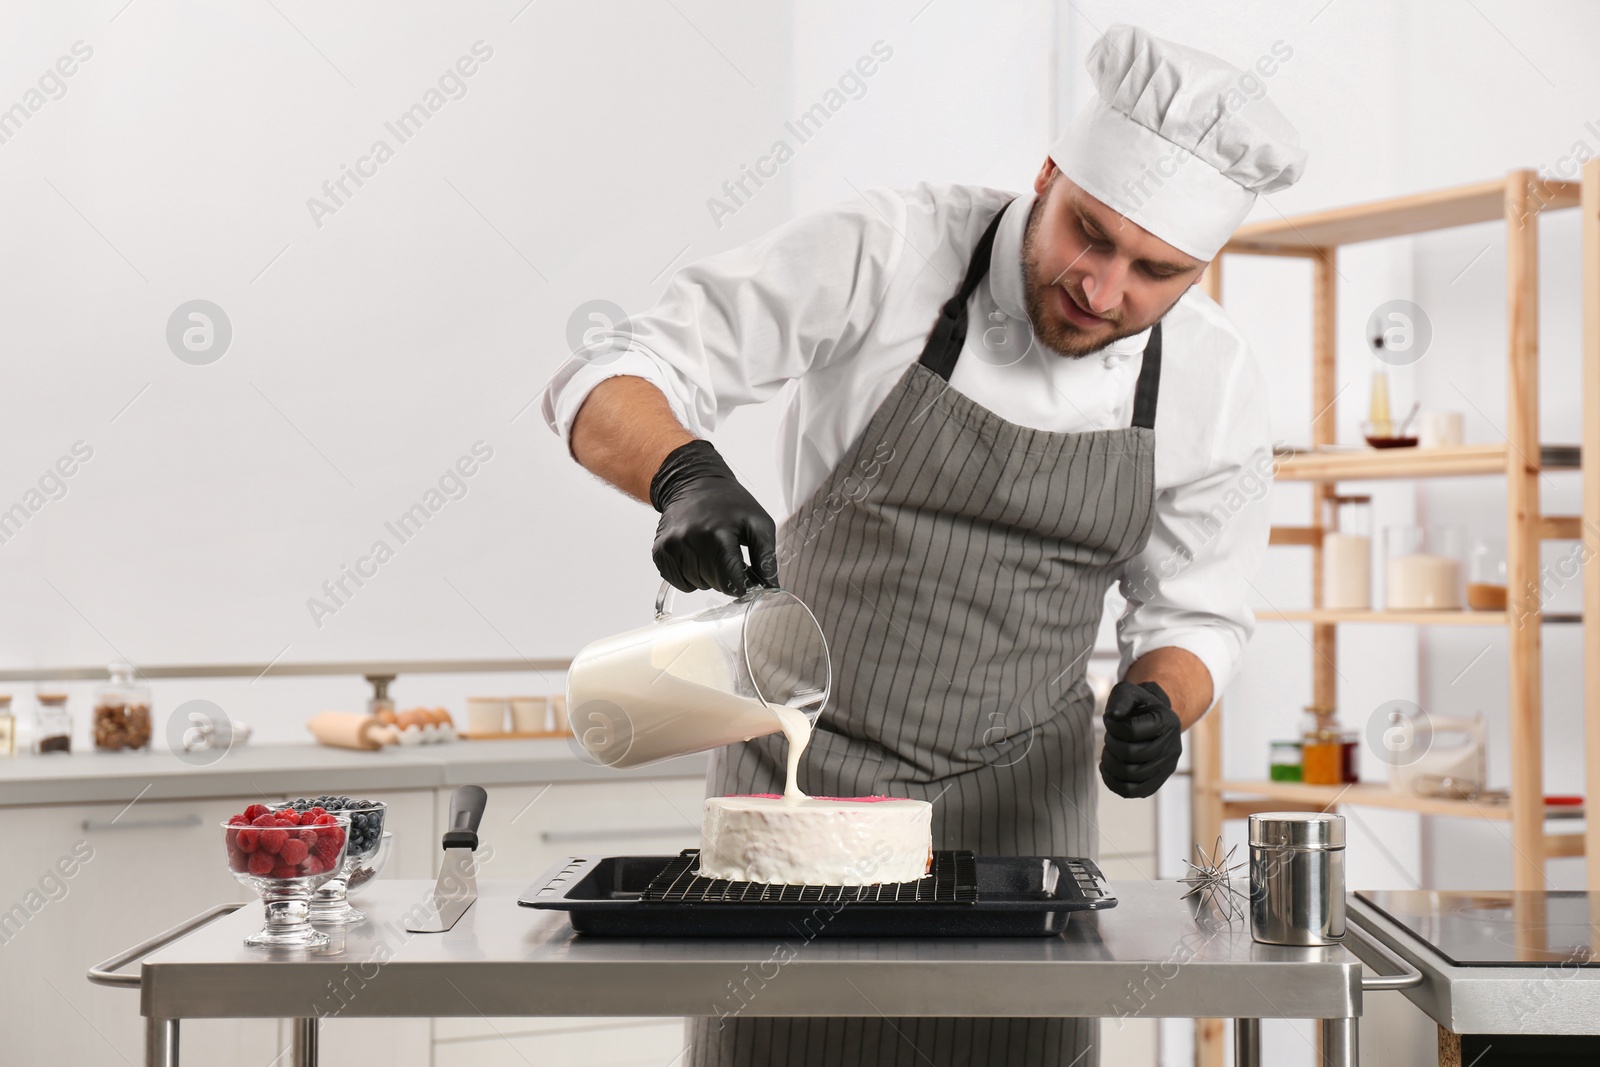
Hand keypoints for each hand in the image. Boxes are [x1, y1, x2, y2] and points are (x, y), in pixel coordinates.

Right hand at [649, 439, 779, 594]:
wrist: (692, 484)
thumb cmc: (729, 503)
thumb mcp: (758, 522)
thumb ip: (766, 556)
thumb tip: (770, 587)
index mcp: (718, 533)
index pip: (730, 580)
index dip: (742, 583)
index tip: (745, 576)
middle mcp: (691, 540)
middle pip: (715, 585)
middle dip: (726, 577)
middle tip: (727, 555)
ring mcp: (672, 547)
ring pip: (697, 585)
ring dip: (708, 576)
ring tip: (710, 551)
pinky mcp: (660, 552)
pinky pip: (680, 582)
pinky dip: (690, 576)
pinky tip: (695, 555)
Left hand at [1099, 681, 1181, 798]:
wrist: (1152, 720)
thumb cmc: (1137, 705)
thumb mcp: (1129, 692)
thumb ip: (1121, 699)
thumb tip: (1113, 716)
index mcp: (1167, 721)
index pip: (1131, 730)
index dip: (1113, 727)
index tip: (1110, 720)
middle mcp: (1172, 746)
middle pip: (1130, 754)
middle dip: (1111, 745)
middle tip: (1109, 737)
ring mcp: (1167, 766)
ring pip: (1131, 776)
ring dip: (1110, 763)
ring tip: (1108, 752)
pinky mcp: (1158, 781)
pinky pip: (1133, 792)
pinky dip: (1114, 782)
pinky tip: (1108, 768)